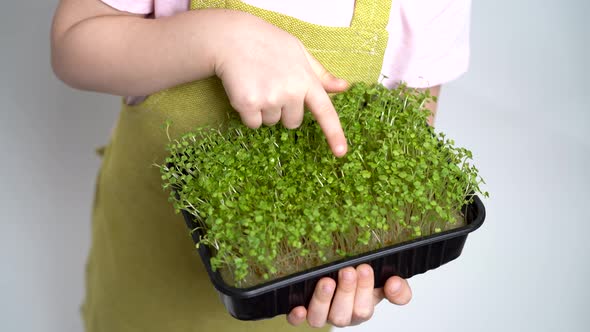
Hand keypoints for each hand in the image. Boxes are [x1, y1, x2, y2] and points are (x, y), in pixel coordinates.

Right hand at [213, 12, 348, 156]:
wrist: (233, 38)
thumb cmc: (268, 43)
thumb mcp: (299, 53)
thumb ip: (320, 74)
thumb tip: (343, 87)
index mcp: (307, 80)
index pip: (325, 111)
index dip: (334, 134)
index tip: (340, 152)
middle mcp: (291, 92)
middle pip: (293, 122)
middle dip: (283, 111)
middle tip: (272, 86)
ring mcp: (270, 99)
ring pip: (271, 123)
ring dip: (264, 110)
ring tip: (257, 84)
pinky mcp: (248, 104)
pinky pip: (253, 124)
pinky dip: (248, 113)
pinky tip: (245, 90)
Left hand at [287, 264, 411, 327]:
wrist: (339, 277)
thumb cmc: (361, 281)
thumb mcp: (383, 281)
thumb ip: (397, 287)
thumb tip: (395, 284)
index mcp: (361, 310)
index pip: (364, 309)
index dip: (364, 290)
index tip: (364, 268)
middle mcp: (341, 315)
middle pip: (343, 315)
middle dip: (346, 292)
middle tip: (347, 271)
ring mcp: (321, 315)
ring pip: (319, 318)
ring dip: (323, 301)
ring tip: (327, 282)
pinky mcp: (302, 311)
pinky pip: (296, 320)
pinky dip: (296, 316)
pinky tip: (298, 307)